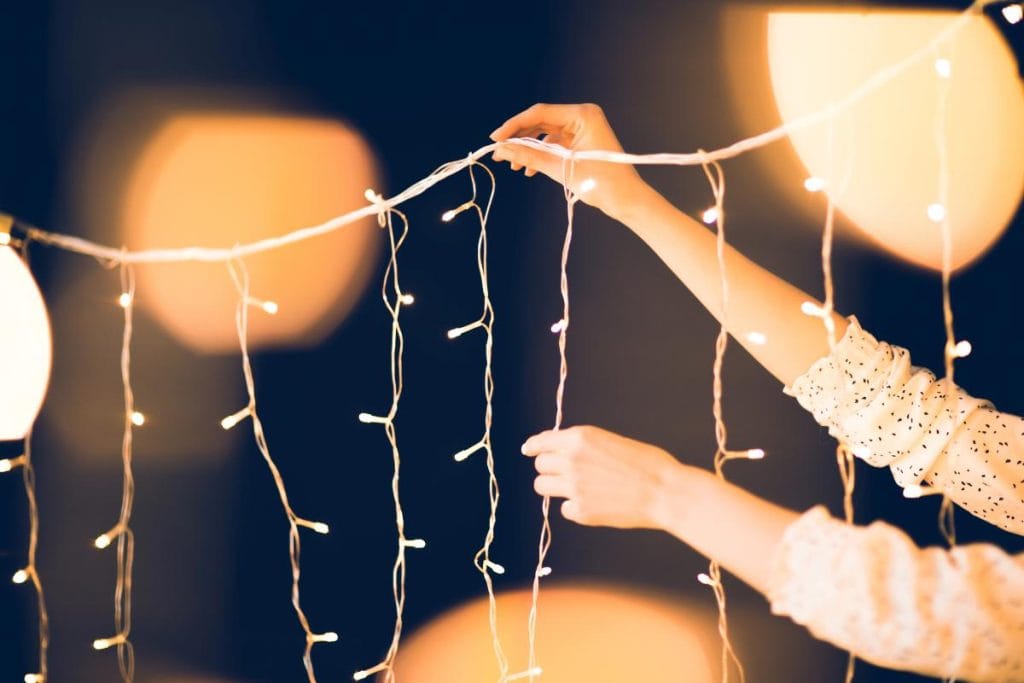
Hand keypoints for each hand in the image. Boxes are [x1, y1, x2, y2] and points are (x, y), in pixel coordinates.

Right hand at [489, 103, 654, 221]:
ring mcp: (583, 129)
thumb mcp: (560, 169)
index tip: (495, 139)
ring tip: (515, 165)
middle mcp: (582, 117)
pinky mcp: (582, 142)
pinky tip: (530, 169)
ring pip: (546, 134)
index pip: (539, 113)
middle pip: (541, 122)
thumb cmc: (602, 183)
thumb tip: (502, 150)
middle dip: (519, 138)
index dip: (514, 125)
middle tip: (499, 153)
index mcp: (582, 115)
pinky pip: (555, 144)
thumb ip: (530, 156)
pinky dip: (541, 155)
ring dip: (529, 149)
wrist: (626, 200)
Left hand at [521, 425, 681, 529]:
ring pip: (542, 487)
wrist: (664, 492)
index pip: (542, 441)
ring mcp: (573, 487)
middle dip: (548, 468)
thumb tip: (567, 452)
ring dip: (552, 487)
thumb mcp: (613, 441)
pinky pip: (564, 509)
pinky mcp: (580, 511)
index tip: (528, 450)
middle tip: (560, 472)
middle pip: (540, 465)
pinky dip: (573, 507)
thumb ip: (586, 447)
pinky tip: (591, 504)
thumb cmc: (648, 464)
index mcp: (580, 439)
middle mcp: (571, 461)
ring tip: (571, 489)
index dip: (533, 446)